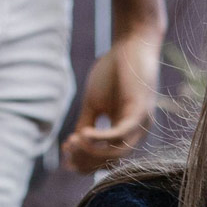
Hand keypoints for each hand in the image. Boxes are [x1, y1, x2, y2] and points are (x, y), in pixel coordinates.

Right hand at [61, 31, 162, 171]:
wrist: (132, 43)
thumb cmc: (113, 71)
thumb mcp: (95, 103)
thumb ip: (86, 123)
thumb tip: (73, 144)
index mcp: (125, 131)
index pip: (107, 159)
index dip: (85, 163)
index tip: (65, 158)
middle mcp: (136, 131)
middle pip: (111, 161)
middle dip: (86, 161)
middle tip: (66, 153)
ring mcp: (141, 122)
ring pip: (118, 152)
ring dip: (92, 152)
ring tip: (73, 142)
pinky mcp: (141, 110)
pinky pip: (121, 133)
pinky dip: (101, 138)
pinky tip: (83, 134)